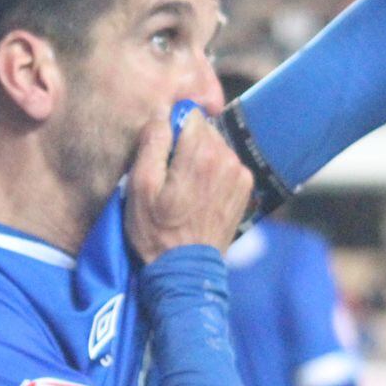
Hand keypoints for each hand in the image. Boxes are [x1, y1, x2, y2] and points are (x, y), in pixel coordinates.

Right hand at [124, 108, 252, 262]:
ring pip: (216, 146)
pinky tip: (201, 194)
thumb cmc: (156, 230)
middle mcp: (227, 159)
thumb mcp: (140, 186)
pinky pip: (227, 163)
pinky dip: (214, 172)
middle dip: (186, 144)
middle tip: (171, 175)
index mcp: (201, 155)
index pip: (189, 115)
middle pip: (204, 130)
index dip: (172, 129)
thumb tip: (162, 115)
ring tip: (185, 187)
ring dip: (200, 158)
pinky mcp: (245, 187)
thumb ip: (152, 144)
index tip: (162, 154)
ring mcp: (240, 174)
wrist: (185, 270)